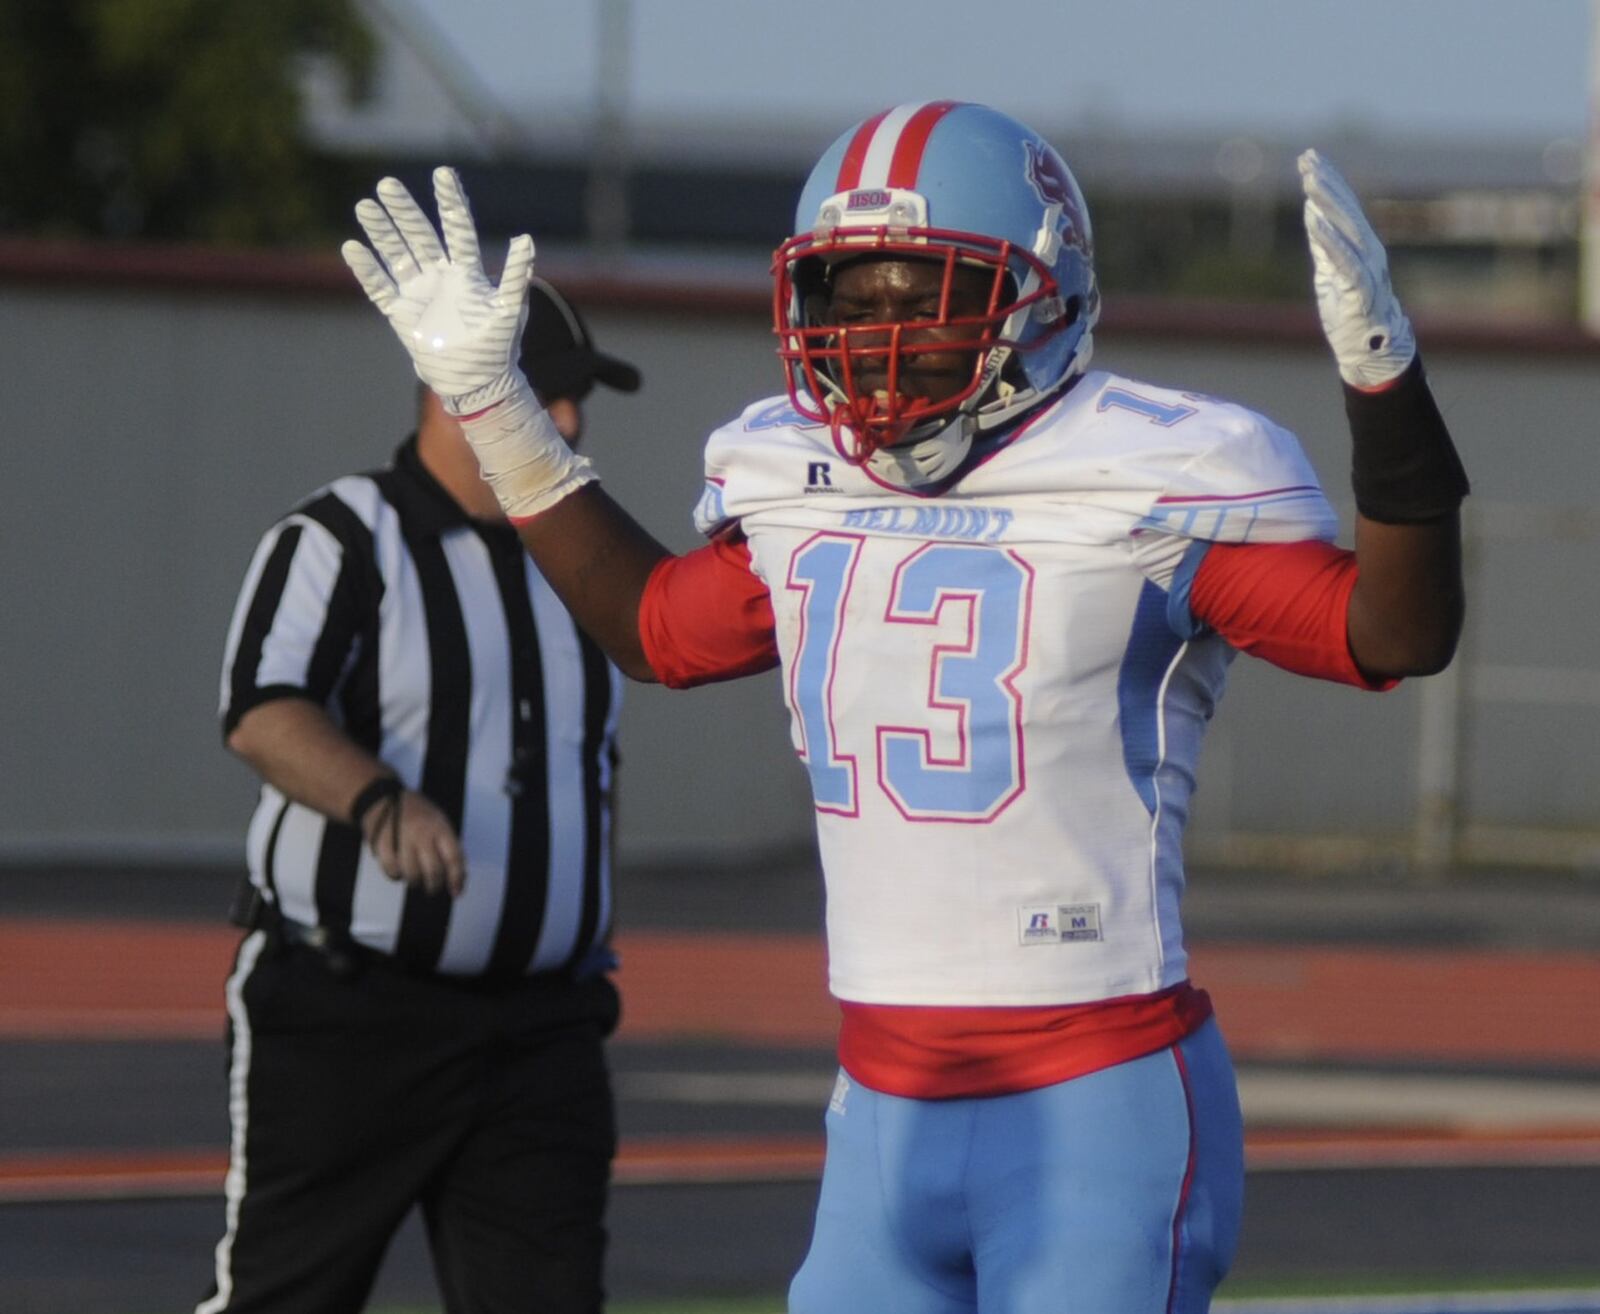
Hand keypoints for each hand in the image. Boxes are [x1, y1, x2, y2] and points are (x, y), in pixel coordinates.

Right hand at [342, 167, 534, 414]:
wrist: (478, 382)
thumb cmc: (498, 347)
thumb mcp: (510, 309)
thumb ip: (516, 275)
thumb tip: (526, 238)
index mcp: (467, 271)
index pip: (457, 228)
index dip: (450, 202)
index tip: (443, 173)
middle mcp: (440, 276)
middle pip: (419, 236)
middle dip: (404, 211)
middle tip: (388, 184)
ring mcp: (419, 293)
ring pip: (396, 255)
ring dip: (381, 232)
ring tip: (365, 207)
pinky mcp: (402, 314)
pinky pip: (380, 288)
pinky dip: (367, 270)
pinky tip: (352, 248)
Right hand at [362, 788, 466, 897]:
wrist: (383, 799)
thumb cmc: (416, 813)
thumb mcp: (439, 821)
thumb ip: (450, 845)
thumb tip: (460, 877)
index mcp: (439, 826)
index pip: (453, 857)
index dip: (457, 878)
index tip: (457, 892)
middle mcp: (422, 833)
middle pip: (433, 870)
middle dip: (435, 886)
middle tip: (433, 888)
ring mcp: (401, 839)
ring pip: (412, 875)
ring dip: (415, 882)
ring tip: (416, 878)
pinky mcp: (382, 845)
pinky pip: (392, 871)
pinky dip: (397, 876)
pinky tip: (399, 870)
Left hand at [1299, 149, 1414, 390]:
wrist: (1371, 349)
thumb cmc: (1351, 310)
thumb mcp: (1330, 270)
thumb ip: (1323, 241)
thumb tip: (1312, 208)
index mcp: (1360, 245)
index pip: (1343, 206)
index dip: (1328, 180)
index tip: (1309, 157)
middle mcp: (1368, 250)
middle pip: (1345, 209)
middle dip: (1326, 182)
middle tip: (1307, 157)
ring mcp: (1367, 268)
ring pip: (1347, 228)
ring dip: (1328, 202)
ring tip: (1309, 179)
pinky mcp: (1361, 289)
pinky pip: (1344, 260)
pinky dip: (1330, 239)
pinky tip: (1315, 220)